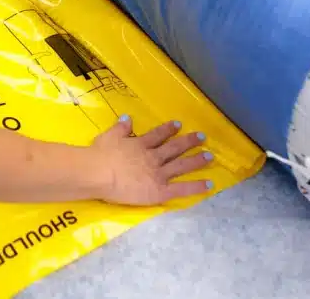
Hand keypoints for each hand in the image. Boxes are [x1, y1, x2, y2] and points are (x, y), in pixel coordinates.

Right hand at [91, 116, 213, 205]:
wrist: (99, 172)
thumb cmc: (100, 154)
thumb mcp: (108, 136)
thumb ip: (120, 128)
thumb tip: (128, 118)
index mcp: (140, 144)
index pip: (158, 135)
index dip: (169, 129)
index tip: (179, 124)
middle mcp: (153, 157)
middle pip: (174, 148)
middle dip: (189, 142)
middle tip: (202, 136)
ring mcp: (158, 174)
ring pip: (181, 165)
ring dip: (196, 160)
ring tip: (210, 156)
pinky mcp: (160, 191)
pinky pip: (181, 189)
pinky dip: (196, 187)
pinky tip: (209, 184)